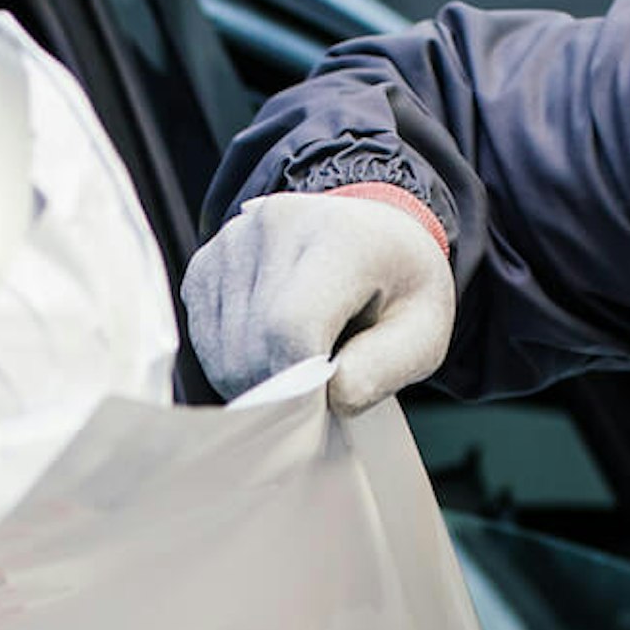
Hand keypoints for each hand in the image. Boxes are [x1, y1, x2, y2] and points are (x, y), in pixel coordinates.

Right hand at [180, 187, 454, 412]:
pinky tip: (273, 346)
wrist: (376, 235)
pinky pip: (205, 340)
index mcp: (340, 236)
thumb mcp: (424, 333)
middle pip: (252, 344)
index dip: (300, 384)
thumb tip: (326, 397)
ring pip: (223, 351)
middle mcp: (277, 224)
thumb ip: (382, 370)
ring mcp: (233, 239)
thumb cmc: (401, 288)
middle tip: (319, 387)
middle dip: (283, 387)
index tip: (324, 405)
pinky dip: (236, 361)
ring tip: (300, 360)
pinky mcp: (206, 262)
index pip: (290, 325)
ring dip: (258, 377)